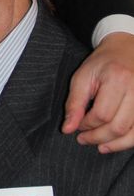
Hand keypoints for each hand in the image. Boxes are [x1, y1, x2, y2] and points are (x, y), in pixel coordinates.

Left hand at [62, 32, 133, 151]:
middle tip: (84, 138)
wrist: (126, 50)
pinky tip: (115, 143)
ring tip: (99, 146)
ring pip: (132, 133)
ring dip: (114, 145)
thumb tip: (67, 129)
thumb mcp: (82, 77)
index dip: (87, 124)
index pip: (102, 114)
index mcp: (117, 79)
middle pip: (118, 126)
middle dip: (98, 137)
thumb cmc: (102, 63)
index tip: (77, 125)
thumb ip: (74, 104)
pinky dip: (128, 141)